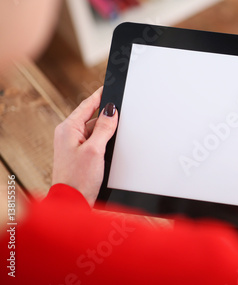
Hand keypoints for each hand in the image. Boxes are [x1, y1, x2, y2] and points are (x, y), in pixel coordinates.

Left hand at [52, 87, 117, 205]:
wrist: (73, 201)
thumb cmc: (78, 179)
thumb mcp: (95, 150)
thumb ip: (103, 128)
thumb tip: (111, 111)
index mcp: (67, 129)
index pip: (87, 104)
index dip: (100, 95)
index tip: (109, 85)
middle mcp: (68, 134)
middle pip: (92, 116)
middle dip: (106, 114)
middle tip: (121, 109)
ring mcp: (73, 145)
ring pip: (94, 129)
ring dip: (106, 129)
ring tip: (116, 133)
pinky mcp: (80, 154)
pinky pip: (94, 140)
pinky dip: (104, 139)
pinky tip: (110, 145)